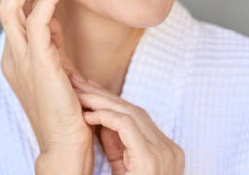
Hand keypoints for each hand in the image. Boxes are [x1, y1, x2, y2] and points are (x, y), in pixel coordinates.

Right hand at [0, 0, 93, 173]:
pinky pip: (37, 22)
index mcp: (18, 55)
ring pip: (13, 6)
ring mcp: (22, 59)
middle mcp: (14, 54)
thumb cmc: (68, 109)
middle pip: (9, 0)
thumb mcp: (58, 69)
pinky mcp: (39, 64)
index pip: (16, 7)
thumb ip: (52, 45)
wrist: (67, 144)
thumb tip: (55, 21)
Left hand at [70, 74, 184, 174]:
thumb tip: (98, 119)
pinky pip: (127, 126)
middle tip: (79, 82)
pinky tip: (87, 114)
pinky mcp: (150, 160)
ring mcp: (164, 154)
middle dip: (104, 95)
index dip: (112, 102)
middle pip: (135, 111)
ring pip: (131, 114)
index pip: (138, 117)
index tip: (90, 90)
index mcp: (167, 152)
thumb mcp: (123, 169)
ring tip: (78, 94)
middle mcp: (170, 150)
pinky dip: (105, 117)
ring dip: (101, 102)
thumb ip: (117, 146)